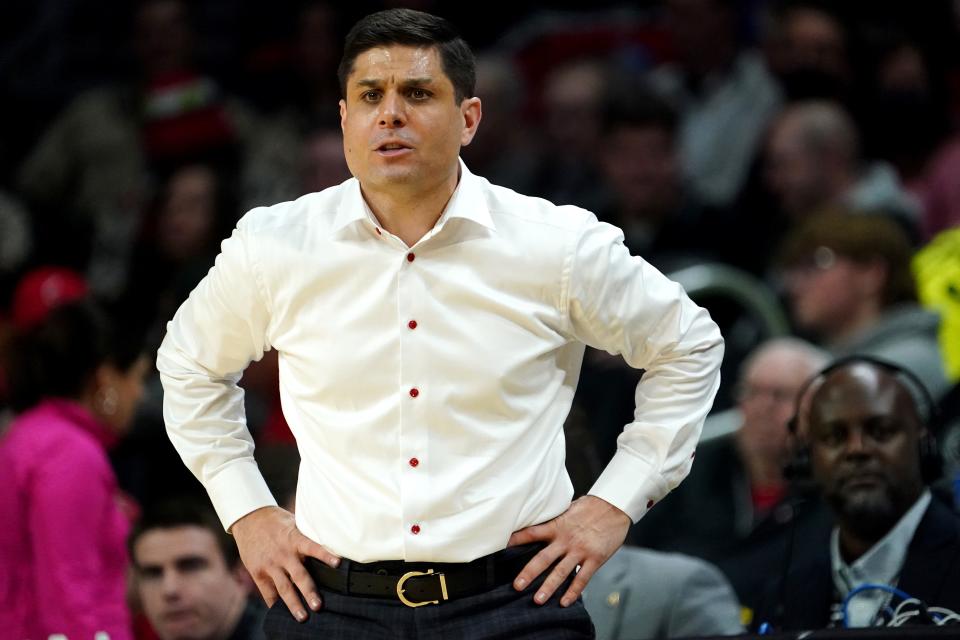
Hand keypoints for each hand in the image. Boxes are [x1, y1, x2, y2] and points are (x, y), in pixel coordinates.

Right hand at [231, 506, 340, 621]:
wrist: (249, 519)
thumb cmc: (278, 522)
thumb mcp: (294, 523)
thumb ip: (307, 537)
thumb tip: (331, 543)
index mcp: (295, 539)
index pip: (313, 547)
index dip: (326, 555)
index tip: (338, 563)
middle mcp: (283, 553)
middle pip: (298, 575)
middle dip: (309, 591)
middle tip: (318, 606)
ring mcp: (270, 564)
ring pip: (283, 588)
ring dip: (293, 604)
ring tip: (303, 617)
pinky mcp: (258, 572)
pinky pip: (268, 592)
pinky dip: (275, 604)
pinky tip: (282, 614)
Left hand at [509, 495, 629, 606]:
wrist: (614, 506)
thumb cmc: (591, 507)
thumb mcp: (568, 509)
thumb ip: (555, 521)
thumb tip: (541, 523)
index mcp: (557, 526)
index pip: (532, 533)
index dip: (516, 539)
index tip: (501, 546)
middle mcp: (566, 540)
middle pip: (543, 559)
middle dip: (529, 573)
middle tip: (517, 586)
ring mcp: (580, 550)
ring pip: (561, 572)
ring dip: (548, 587)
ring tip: (538, 600)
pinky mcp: (595, 558)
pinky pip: (582, 579)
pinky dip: (573, 592)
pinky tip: (565, 602)